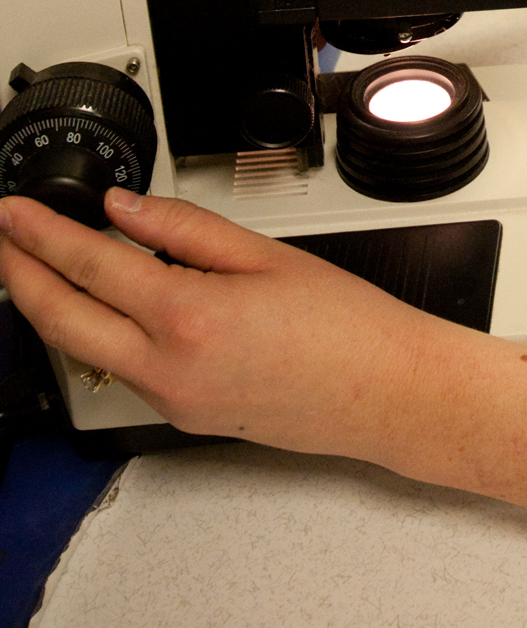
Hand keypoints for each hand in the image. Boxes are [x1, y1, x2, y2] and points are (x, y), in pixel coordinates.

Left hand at [0, 189, 434, 459]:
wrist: (387, 394)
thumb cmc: (348, 328)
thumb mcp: (268, 256)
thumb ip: (186, 229)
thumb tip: (126, 209)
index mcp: (189, 317)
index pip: (90, 266)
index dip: (41, 234)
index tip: (14, 212)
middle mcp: (170, 370)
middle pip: (62, 323)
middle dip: (19, 277)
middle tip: (1, 239)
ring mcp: (174, 401)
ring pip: (88, 352)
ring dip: (54, 308)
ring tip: (40, 266)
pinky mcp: (186, 417)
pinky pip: (127, 371)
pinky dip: (102, 334)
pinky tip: (107, 307)